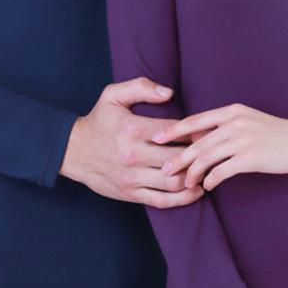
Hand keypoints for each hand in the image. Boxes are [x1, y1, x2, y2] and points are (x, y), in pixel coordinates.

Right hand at [59, 77, 204, 206]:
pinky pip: (162, 200)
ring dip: (195, 178)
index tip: (208, 131)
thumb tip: (169, 93)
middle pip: (178, 158)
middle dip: (199, 156)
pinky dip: (182, 198)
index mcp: (132, 129)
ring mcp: (132, 177)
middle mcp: (133, 155)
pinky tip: (195, 191)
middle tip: (214, 151)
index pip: (174, 132)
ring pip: (173, 182)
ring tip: (208, 170)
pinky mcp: (130, 193)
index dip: (195, 132)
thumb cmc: (98, 121)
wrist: (73, 151)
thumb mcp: (113, 95)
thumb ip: (141, 87)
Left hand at [153, 104, 287, 189]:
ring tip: (185, 183)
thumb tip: (200, 137)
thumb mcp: (250, 121)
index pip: (195, 120)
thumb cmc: (278, 134)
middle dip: (178, 157)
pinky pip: (222, 171)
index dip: (173, 130)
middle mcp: (235, 122)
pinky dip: (211, 180)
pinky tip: (207, 186)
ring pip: (206, 157)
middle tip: (164, 170)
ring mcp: (243, 139)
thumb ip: (226, 126)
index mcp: (232, 111)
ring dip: (193, 173)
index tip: (156, 139)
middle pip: (197, 142)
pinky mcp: (251, 157)